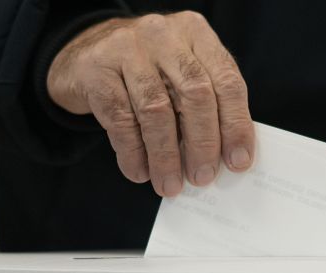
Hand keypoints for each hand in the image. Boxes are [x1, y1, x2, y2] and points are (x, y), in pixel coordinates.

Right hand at [47, 11, 254, 196]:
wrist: (87, 53)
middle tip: (203, 177)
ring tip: (169, 184)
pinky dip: (133, 153)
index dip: (235, 125)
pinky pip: (121, 119)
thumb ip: (208, 104)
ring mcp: (127, 48)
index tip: (238, 162)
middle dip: (203, 144)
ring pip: (156, 110)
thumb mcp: (182, 74)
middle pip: (195, 94)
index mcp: (196, 34)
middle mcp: (164, 35)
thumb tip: (228, 158)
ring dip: (166, 156)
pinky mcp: (96, 70)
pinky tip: (139, 171)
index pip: (227, 82)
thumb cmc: (149, 72)